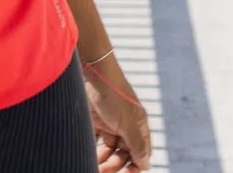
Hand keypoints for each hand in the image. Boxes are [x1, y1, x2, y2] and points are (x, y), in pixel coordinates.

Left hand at [81, 53, 151, 170]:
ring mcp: (109, 122)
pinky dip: (90, 150)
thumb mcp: (126, 122)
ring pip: (108, 150)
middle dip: (114, 165)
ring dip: (101, 161)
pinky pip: (94, 142)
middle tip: (101, 172)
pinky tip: (85, 156)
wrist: (89, 70)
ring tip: (93, 167)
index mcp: (138, 124)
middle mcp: (125, 124)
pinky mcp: (94, 120)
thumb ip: (136, 144)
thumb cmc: (111, 93)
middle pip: (123, 154)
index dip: (135, 166)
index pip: (141, 152)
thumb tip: (146, 164)